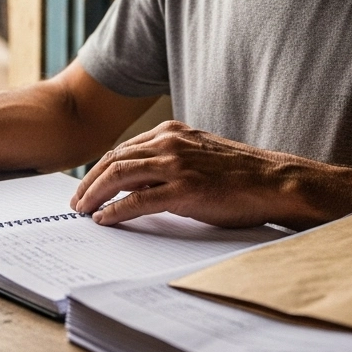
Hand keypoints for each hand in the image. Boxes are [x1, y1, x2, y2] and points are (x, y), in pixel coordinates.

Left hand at [69, 120, 340, 228]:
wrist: (274, 181)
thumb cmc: (241, 174)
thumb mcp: (199, 155)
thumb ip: (169, 161)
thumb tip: (138, 182)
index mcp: (172, 132)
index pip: (122, 149)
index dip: (99, 168)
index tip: (87, 185)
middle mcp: (169, 143)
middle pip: (113, 159)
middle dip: (89, 182)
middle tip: (77, 202)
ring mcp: (176, 165)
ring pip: (118, 176)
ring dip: (94, 195)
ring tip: (83, 211)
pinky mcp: (184, 189)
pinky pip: (137, 200)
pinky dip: (115, 210)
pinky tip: (104, 219)